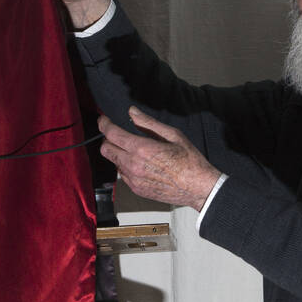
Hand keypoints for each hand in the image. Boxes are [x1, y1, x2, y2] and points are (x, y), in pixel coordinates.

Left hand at [98, 107, 220, 210]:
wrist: (197, 188)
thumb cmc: (189, 160)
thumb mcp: (172, 134)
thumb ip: (148, 122)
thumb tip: (132, 112)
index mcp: (142, 149)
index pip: (111, 134)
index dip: (104, 124)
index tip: (103, 120)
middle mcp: (133, 165)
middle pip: (106, 149)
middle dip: (107, 139)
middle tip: (116, 134)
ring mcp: (133, 179)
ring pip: (113, 162)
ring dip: (118, 153)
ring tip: (133, 150)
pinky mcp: (137, 189)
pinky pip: (122, 175)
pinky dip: (125, 166)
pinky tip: (140, 164)